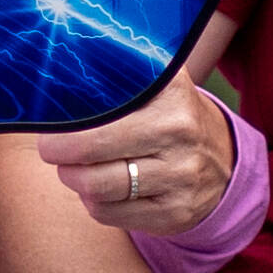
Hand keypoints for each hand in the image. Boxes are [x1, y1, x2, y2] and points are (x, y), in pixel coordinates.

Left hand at [21, 76, 238, 240]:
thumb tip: (58, 58)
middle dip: (60, 153)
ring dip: (75, 179)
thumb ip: (114, 64)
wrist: (221, 156)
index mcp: (170, 92)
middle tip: (53, 149)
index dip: (63, 125)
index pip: (97, 112)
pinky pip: (108, 213)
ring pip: (96, 188)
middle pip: (90, 151)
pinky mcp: (175, 213)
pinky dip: (94, 202)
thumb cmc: (167, 113)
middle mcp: (180, 132)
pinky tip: (103, 188)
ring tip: (75, 168)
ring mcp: (181, 177)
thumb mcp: (154, 79)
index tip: (50, 126)